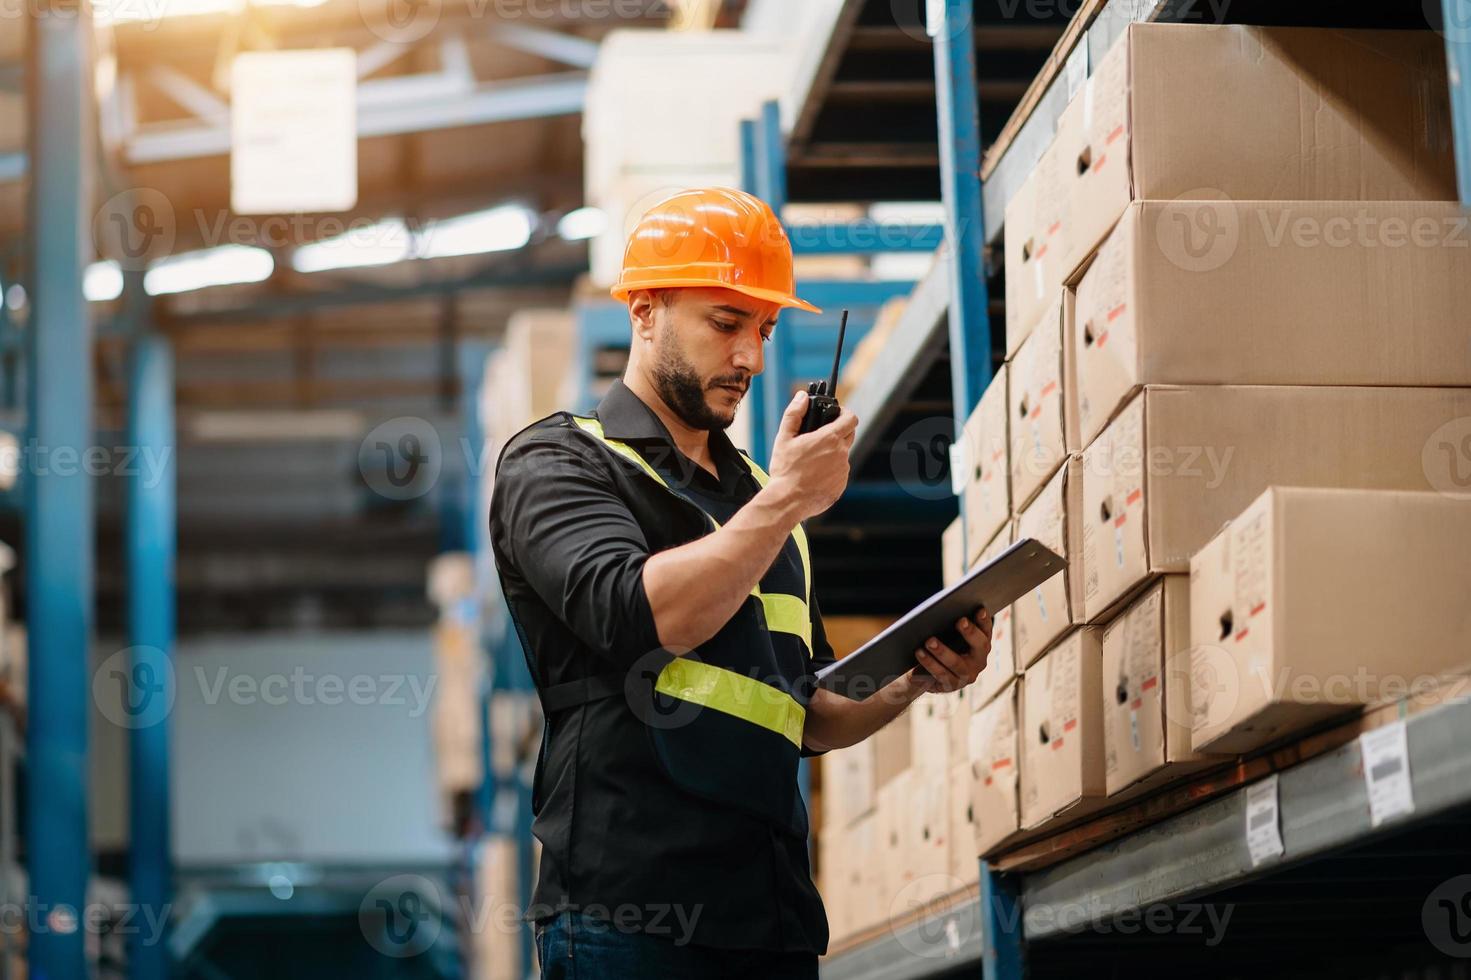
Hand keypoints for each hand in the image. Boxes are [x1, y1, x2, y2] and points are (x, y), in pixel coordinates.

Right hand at [766, 390, 857, 521]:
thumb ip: (794, 414)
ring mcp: (843, 471)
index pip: (851, 418)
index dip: (845, 413)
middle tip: (822, 436)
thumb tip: (802, 396)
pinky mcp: (841, 486)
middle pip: (849, 435)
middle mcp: (841, 454)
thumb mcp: (784, 438)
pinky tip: (814, 476)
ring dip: (832, 454)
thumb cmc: (785, 470)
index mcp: (829, 439)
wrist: (787, 501)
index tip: (837, 414)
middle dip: (839, 431)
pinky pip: (839, 474)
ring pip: (842, 456)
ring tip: (812, 461)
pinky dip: (830, 472)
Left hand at [908, 609, 992, 693]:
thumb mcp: (946, 633)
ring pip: (956, 663)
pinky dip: (929, 663)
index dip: (984, 621)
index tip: (980, 609)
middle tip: (960, 621)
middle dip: (970, 633)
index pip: (986, 630)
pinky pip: (940, 675)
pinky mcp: (950, 686)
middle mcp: (978, 661)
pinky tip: (919, 653)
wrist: (923, 672)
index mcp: (981, 644)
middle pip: (979, 646)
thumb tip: (944, 608)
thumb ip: (950, 622)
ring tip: (929, 641)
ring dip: (942, 651)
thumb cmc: (938, 643)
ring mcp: (966, 676)